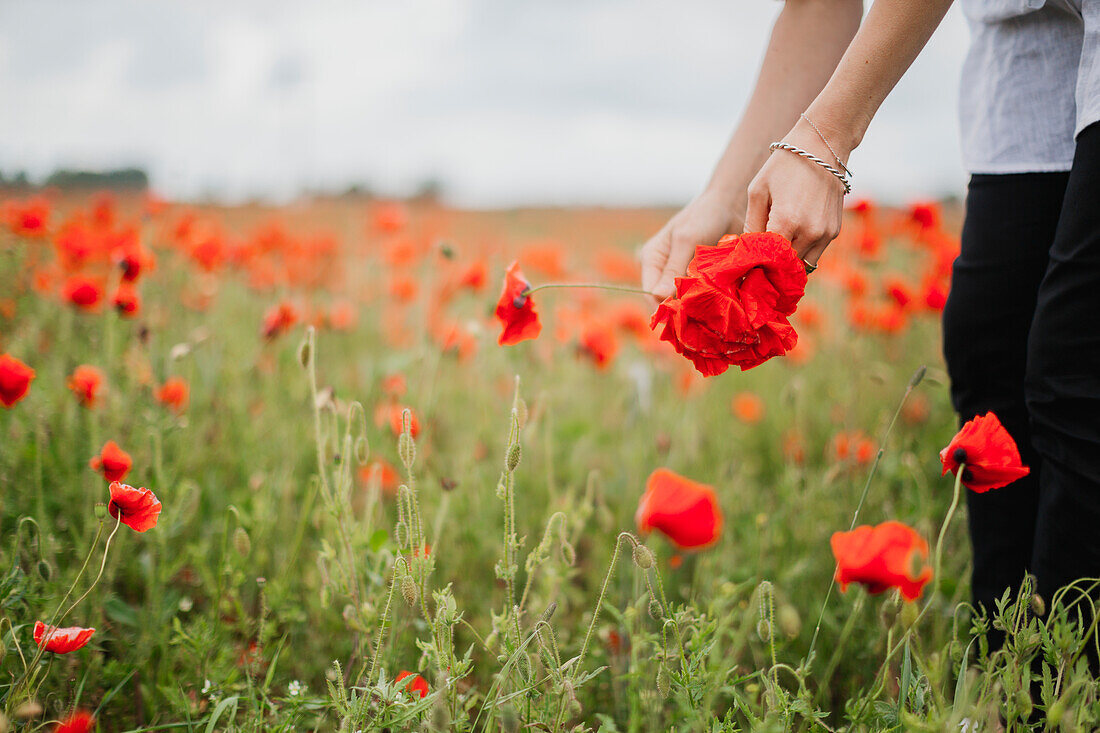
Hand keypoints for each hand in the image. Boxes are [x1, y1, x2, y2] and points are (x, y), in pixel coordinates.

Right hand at [640, 189, 743, 305]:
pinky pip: (700, 297)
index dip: (664, 307)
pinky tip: (720, 303)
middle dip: (681, 309)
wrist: (731, 205)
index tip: (685, 315)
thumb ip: (673, 269)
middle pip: (666, 301)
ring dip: (697, 307)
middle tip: (700, 316)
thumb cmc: (704, 216)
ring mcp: (682, 278)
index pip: (649, 294)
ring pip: (684, 302)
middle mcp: (663, 272)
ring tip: (712, 309)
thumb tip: (657, 297)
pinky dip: (709, 301)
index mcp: (651, 260)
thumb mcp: (686, 240)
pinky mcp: (700, 280)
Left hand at [743, 117, 848, 267]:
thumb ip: (751, 225)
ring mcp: (825, 234)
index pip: (766, 260)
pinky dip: (801, 252)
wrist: (822, 146)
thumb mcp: (758, 192)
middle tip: (757, 264)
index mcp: (786, 222)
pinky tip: (790, 239)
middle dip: (770, 267)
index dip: (755, 266)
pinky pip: (815, 253)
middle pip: (784, 267)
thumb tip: (745, 252)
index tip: (745, 268)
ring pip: (802, 265)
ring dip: (787, 263)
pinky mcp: (834, 231)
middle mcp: (809, 232)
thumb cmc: (784, 166)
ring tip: (774, 251)